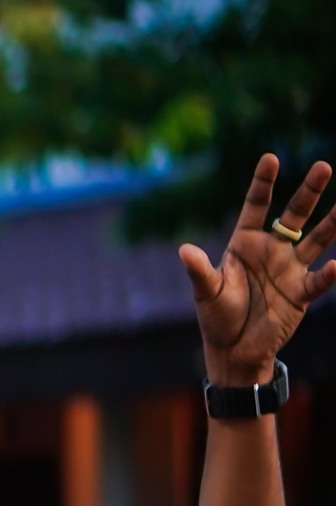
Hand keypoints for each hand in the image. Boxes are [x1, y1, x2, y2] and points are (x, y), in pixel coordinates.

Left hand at [181, 154, 335, 386]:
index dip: (263, 184)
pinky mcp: (301, 293)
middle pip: (293, 215)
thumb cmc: (217, 315)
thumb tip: (183, 251)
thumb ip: (199, 271)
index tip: (270, 158)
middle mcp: (271, 250)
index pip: (256, 207)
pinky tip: (335, 265)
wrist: (234, 347)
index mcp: (244, 243)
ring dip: (332, 223)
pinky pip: (318, 280)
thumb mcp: (206, 292)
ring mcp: (289, 269)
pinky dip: (328, 274)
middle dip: (308, 192)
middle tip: (323, 167)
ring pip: (316, 240)